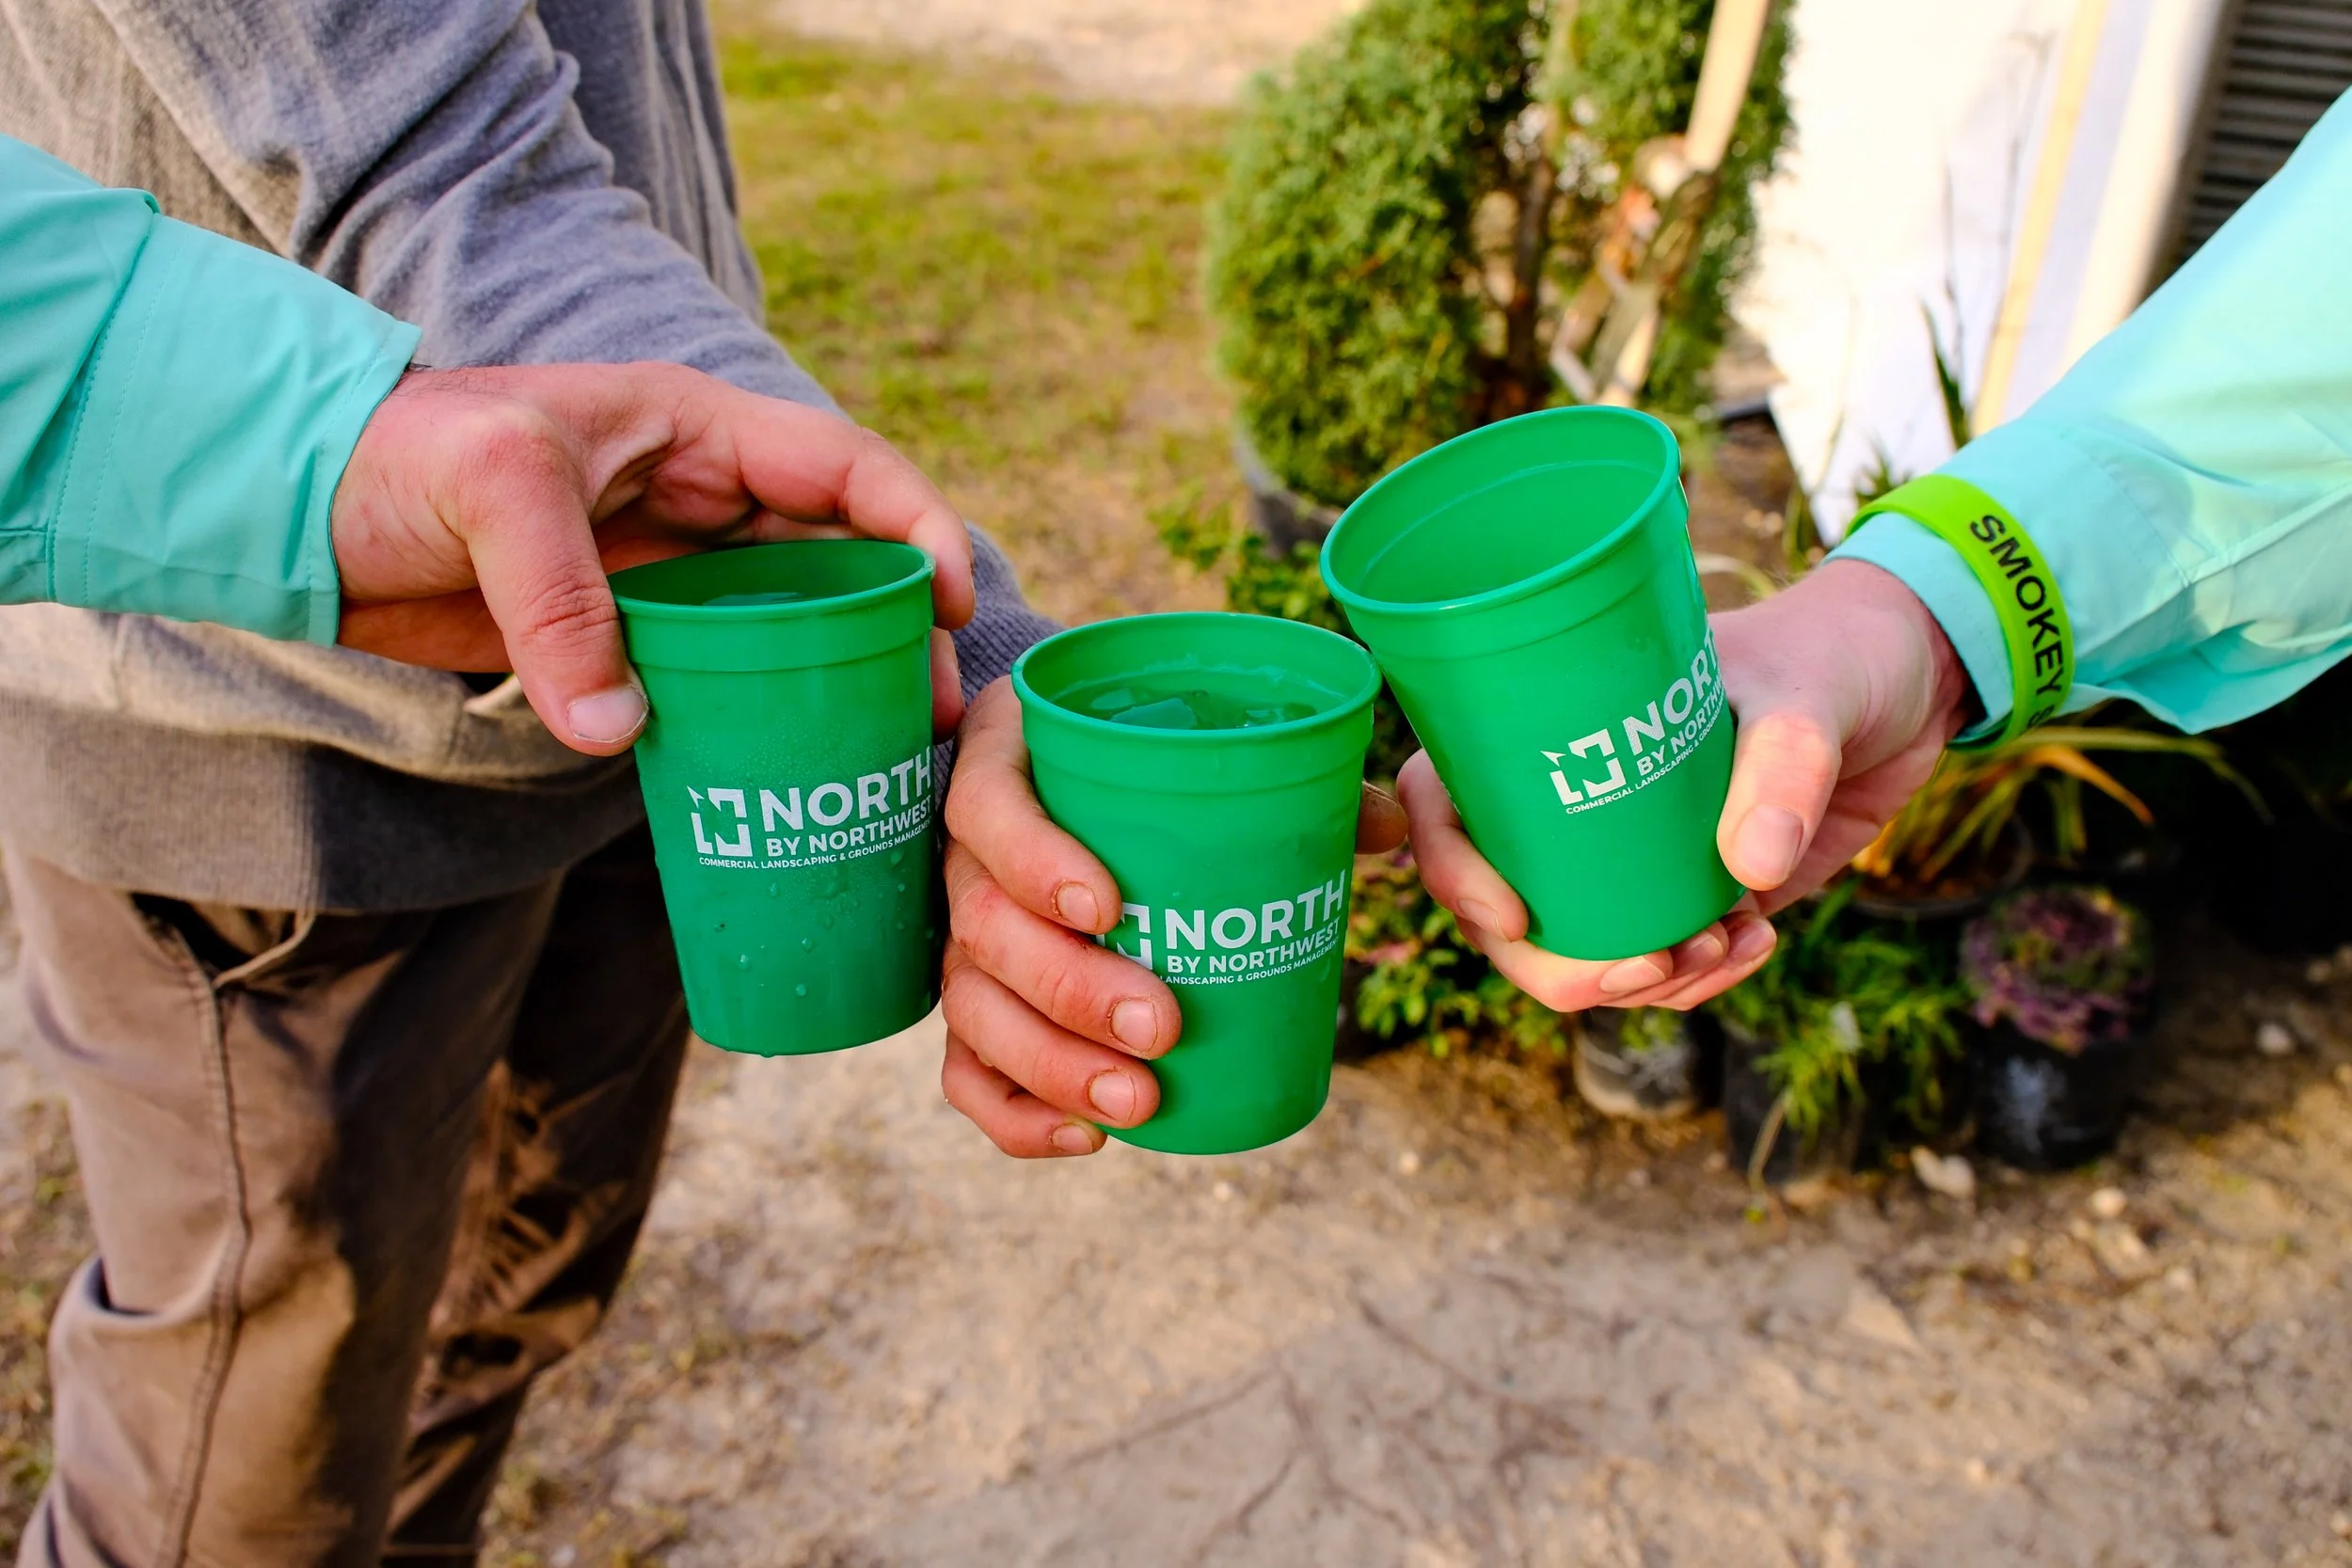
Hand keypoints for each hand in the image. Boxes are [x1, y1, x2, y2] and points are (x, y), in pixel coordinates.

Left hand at [330, 364, 975, 752]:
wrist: (296, 510)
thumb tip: (622, 729)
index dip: (914, 526)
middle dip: (903, 626)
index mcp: (692, 428)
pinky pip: (718, 676)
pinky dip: (763, 718)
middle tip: (937, 712)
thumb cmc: (389, 456)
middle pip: (839, 556)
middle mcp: (697, 496)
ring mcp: (664, 570)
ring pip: (790, 624)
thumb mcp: (484, 491)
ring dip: (847, 681)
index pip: (840, 467)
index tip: (953, 601)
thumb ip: (559, 600)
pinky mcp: (624, 635)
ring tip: (892, 752)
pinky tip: (792, 768)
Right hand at [938, 677, 1410, 1156]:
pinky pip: (966, 1072)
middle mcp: (969, 854)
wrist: (1089, 782)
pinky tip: (1087, 1137)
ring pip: (972, 1007)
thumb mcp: (1206, 744)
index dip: (1031, 857)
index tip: (1107, 905)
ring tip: (1139, 1100)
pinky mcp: (978, 1004)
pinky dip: (1015, 1114)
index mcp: (1008, 762)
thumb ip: (1289, 775)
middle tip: (1160, 1026)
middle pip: (983, 924)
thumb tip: (1382, 827)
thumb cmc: (1157, 764)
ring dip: (1050, 1063)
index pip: (985, 805)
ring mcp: (964, 936)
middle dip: (1069, 987)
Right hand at [1406, 560, 1972, 1011]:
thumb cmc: (1832, 649)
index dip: (1451, 870)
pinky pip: (1662, 966)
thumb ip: (1781, 769)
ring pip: (1580, 954)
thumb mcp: (1804, 691)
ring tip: (1724, 950)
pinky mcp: (1693, 893)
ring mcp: (1630, 856)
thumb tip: (1748, 871)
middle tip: (1640, 971)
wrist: (1910, 681)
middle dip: (1554, 968)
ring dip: (1639, 984)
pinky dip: (1701, 980)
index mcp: (1550, 726)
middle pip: (1502, 910)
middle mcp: (1573, 798)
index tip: (1513, 916)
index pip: (1447, 803)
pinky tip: (1758, 943)